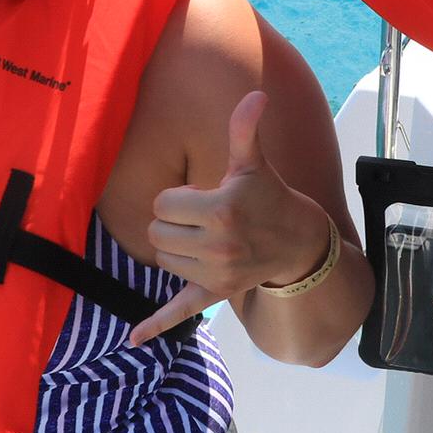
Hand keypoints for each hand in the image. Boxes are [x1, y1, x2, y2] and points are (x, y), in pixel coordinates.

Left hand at [128, 91, 333, 346]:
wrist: (298, 243)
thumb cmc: (268, 196)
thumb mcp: (253, 163)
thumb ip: (245, 129)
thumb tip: (257, 94)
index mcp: (221, 209)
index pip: (162, 204)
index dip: (176, 197)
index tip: (202, 197)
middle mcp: (218, 245)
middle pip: (157, 233)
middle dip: (173, 223)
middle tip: (203, 218)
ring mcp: (217, 274)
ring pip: (163, 260)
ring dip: (175, 248)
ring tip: (206, 239)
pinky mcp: (215, 296)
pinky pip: (179, 312)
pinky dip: (155, 325)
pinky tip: (134, 338)